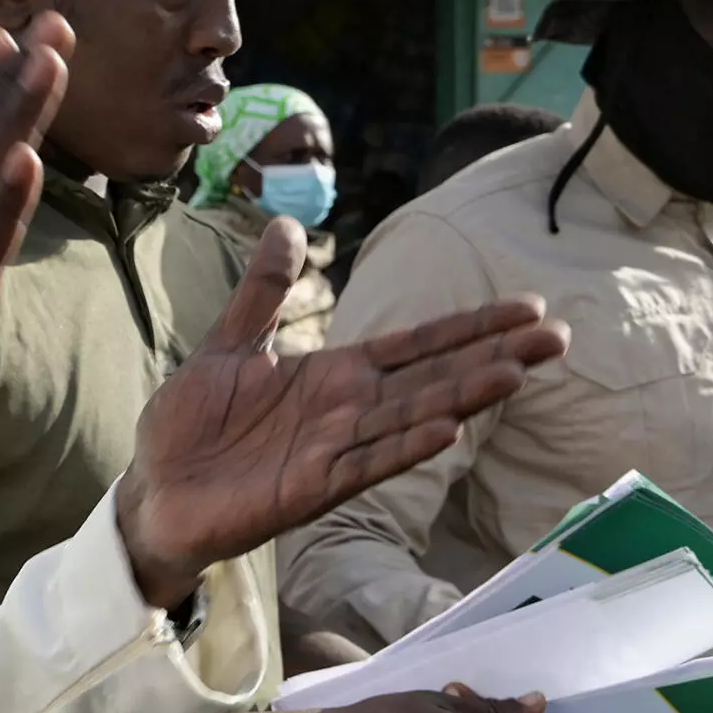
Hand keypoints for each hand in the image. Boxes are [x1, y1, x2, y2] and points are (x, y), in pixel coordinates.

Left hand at [116, 217, 568, 605]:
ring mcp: (333, 451)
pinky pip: (364, 465)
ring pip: (410, 418)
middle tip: (557, 337)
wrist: (155, 489)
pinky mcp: (308, 489)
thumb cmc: (194, 425)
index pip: (416, 345)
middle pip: (433, 378)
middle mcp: (347, 412)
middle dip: (493, 357)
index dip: (469, 326)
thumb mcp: (230, 344)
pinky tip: (444, 431)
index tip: (527, 307)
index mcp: (334, 376)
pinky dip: (403, 448)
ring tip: (513, 373)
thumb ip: (263, 291)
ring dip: (461, 397)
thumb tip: (282, 222)